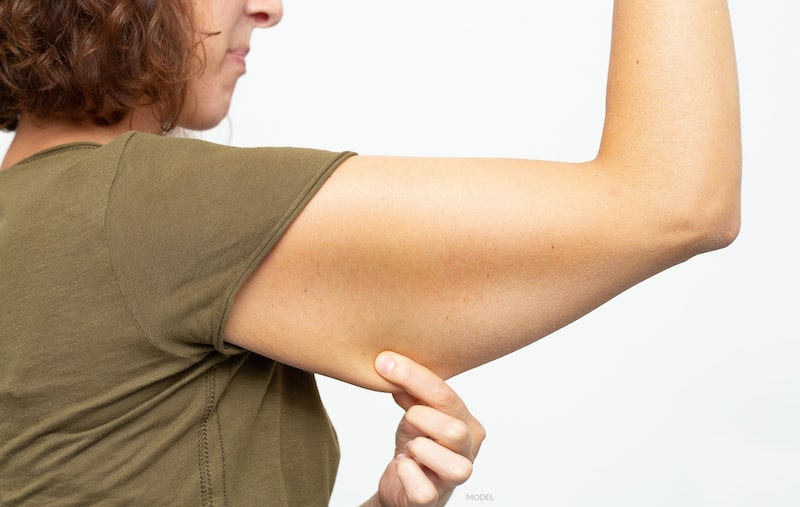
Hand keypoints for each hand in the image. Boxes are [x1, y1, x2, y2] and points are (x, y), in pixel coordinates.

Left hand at [363, 351, 485, 506]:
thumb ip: (409, 389)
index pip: (446, 396)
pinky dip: (407, 474)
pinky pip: (424, 490)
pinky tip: (402, 465)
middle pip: (454, 431)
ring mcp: (455, 479)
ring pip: (454, 467)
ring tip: (409, 447)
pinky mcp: (434, 500)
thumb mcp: (414, 411)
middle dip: (421, 419)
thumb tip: (391, 364)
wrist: (404, 483)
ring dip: (421, 450)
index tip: (385, 363)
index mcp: (468, 423)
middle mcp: (469, 451)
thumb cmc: (416, 443)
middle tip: (408, 419)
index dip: (414, 377)